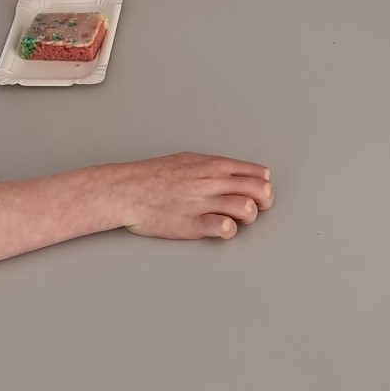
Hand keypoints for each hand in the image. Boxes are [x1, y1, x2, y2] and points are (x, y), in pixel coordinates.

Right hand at [116, 153, 274, 239]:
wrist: (126, 190)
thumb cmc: (152, 175)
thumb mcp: (188, 159)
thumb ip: (213, 167)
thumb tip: (231, 172)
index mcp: (214, 166)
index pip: (258, 174)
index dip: (263, 187)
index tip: (258, 196)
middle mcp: (213, 182)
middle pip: (260, 191)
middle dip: (263, 203)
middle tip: (253, 211)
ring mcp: (204, 203)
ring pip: (248, 209)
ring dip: (248, 218)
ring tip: (235, 221)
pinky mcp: (193, 224)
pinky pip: (225, 228)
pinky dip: (229, 230)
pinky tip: (220, 228)